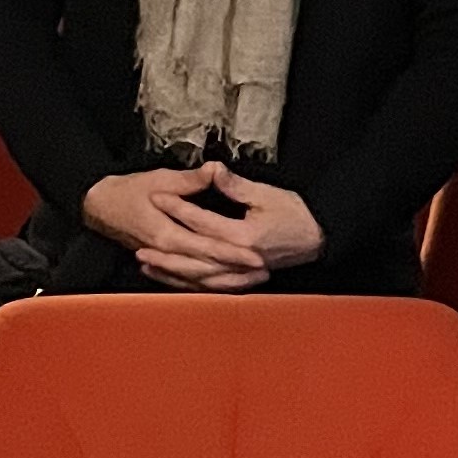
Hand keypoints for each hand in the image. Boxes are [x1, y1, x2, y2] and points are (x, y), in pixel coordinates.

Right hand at [82, 165, 269, 290]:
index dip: (234, 253)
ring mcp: (165, 262)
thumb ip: (190, 180)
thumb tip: (214, 170)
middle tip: (265, 271)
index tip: (258, 255)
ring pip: (201, 280)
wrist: (102, 207)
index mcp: (167, 234)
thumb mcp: (160, 178)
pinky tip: (227, 285)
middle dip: (238, 272)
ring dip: (227, 282)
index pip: (208, 247)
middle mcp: (167, 254)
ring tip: (254, 281)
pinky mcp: (164, 264)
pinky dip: (210, 285)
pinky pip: (189, 282)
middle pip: (209, 269)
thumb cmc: (130, 190)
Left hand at [136, 163, 323, 290]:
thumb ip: (235, 186)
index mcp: (244, 237)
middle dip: (165, 253)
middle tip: (138, 246)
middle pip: (195, 257)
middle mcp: (240, 260)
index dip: (178, 207)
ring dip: (173, 273)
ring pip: (200, 277)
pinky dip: (191, 284)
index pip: (202, 221)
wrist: (319, 237)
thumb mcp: (267, 194)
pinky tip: (175, 280)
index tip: (157, 196)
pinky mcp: (244, 279)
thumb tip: (213, 170)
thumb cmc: (296, 213)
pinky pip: (213, 287)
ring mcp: (242, 274)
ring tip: (148, 266)